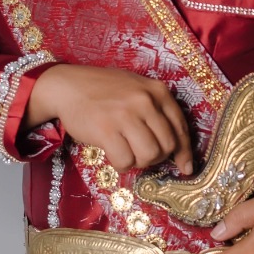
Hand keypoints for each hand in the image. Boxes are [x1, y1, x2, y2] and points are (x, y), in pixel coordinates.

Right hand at [24, 64, 193, 175]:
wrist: (68, 86)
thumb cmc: (104, 90)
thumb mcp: (137, 89)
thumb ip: (158, 112)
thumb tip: (178, 150)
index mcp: (157, 91)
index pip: (180, 128)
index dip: (184, 152)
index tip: (185, 167)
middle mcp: (145, 101)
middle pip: (167, 146)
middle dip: (157, 157)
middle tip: (142, 154)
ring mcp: (125, 115)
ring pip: (149, 155)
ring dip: (139, 161)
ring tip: (127, 151)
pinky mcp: (106, 130)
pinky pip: (125, 160)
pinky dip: (122, 164)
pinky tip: (114, 154)